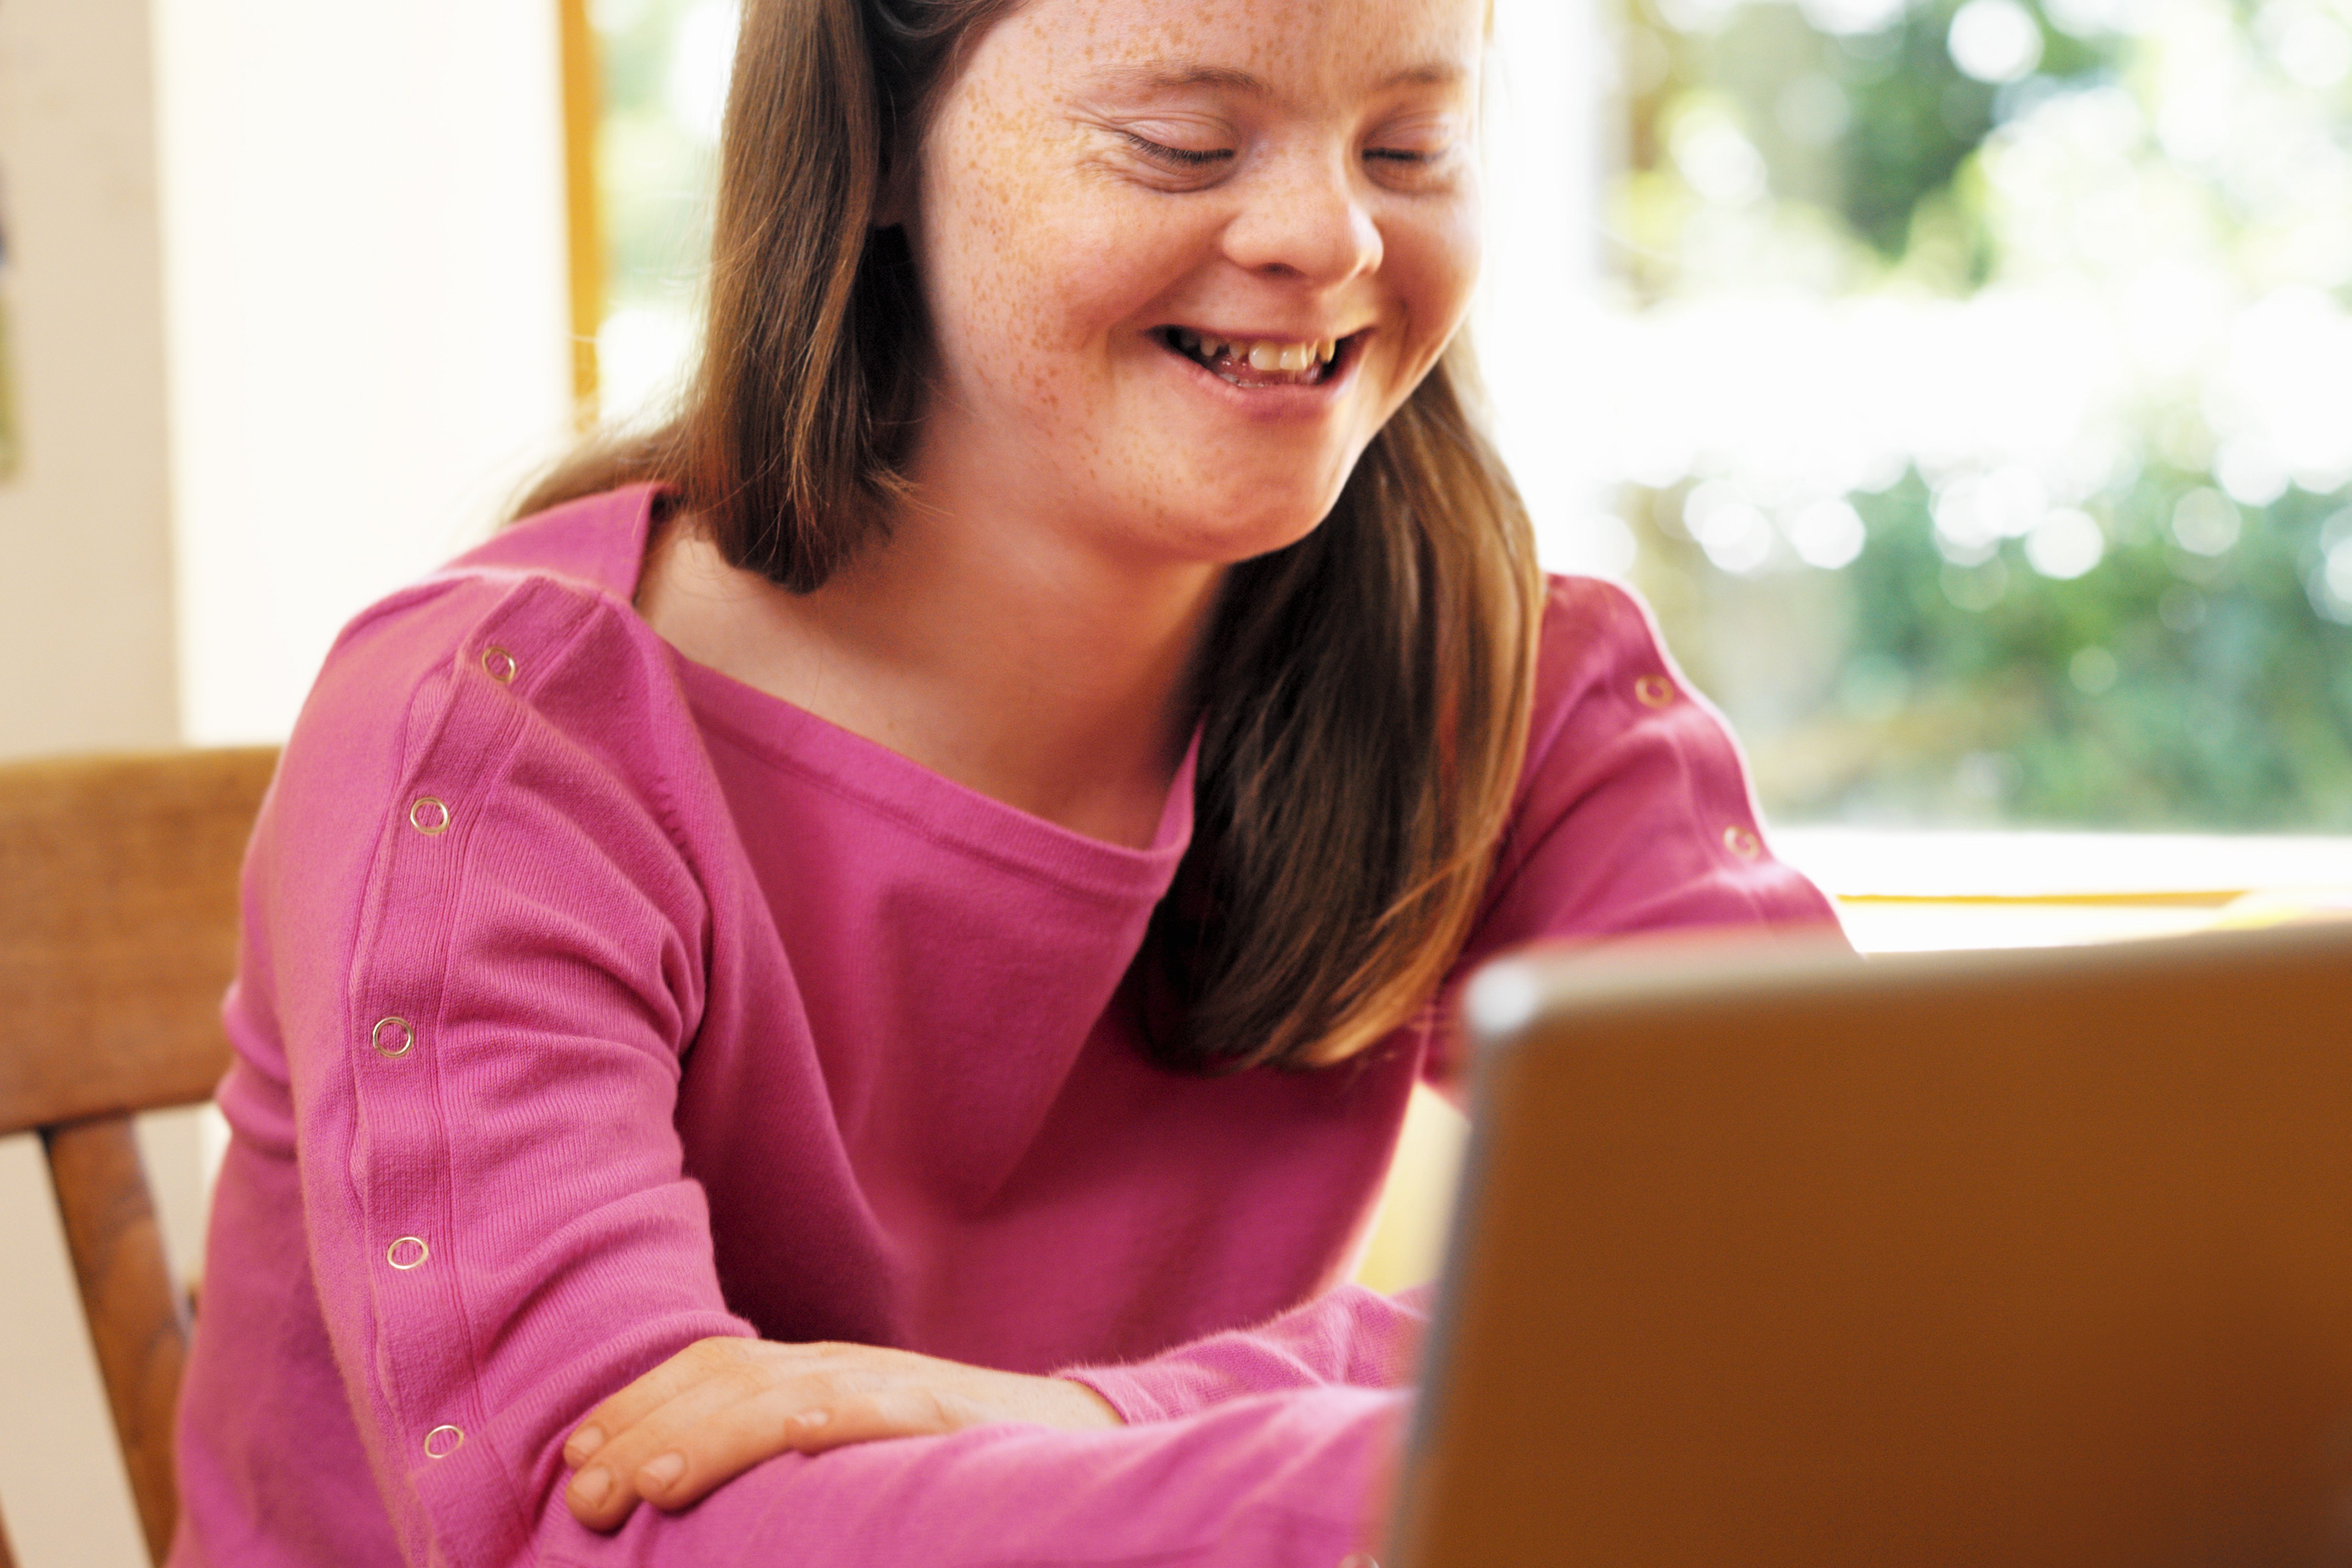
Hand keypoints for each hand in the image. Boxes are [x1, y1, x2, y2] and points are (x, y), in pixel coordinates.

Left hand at [561, 1337, 1122, 1529]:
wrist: (1073, 1439)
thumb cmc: (943, 1457)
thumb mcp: (844, 1446)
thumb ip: (773, 1455)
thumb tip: (671, 1490)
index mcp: (809, 1373)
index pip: (706, 1367)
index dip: (634, 1405)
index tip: (571, 1459)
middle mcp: (838, 1367)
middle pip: (724, 1379)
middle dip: (643, 1431)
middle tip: (582, 1493)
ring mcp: (891, 1386)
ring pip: (783, 1396)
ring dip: (707, 1436)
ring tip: (646, 1484)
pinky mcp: (942, 1417)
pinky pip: (877, 1411)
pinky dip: (824, 1420)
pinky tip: (789, 1437)